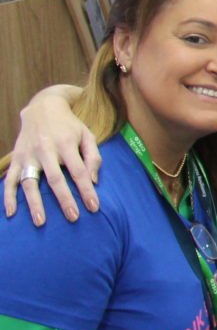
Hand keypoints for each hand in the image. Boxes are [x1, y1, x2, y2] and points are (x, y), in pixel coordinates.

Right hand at [4, 89, 99, 224]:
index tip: (94, 206)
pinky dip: (8, 196)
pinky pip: (9, 179)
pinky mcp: (15, 158)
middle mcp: (45, 150)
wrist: (43, 107)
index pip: (78, 171)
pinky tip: (12, 212)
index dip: (86, 189)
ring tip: (41, 222)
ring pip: (30, 182)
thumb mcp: (87, 135)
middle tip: (73, 217)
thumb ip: (93, 157)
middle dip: (64, 199)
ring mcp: (28, 155)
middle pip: (55, 178)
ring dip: (34, 203)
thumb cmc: (69, 126)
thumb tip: (93, 181)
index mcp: (66, 143)